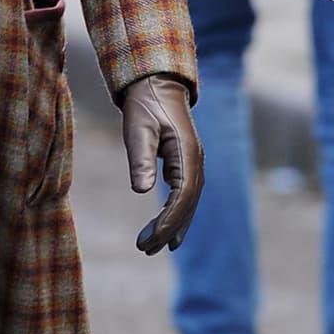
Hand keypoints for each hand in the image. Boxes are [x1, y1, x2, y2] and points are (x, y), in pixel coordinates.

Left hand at [120, 73, 203, 254]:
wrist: (156, 84)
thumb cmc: (144, 104)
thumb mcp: (137, 129)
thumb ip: (140, 158)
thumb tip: (141, 190)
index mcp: (188, 153)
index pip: (183, 195)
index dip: (168, 219)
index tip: (151, 237)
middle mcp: (196, 162)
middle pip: (187, 204)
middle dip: (167, 229)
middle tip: (145, 249)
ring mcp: (193, 164)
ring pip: (188, 204)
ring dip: (172, 226)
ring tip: (153, 248)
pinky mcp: (185, 165)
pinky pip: (184, 196)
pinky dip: (175, 215)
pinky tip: (164, 231)